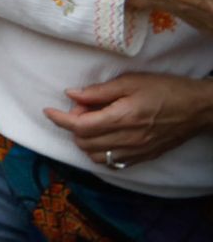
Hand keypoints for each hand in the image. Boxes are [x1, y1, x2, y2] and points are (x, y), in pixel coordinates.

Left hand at [45, 74, 212, 167]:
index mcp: (122, 118)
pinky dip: (100, 151)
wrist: (196, 109)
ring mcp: (136, 152)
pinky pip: (112, 162)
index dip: (60, 119)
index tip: (48, 111)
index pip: (81, 126)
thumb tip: (71, 95)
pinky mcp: (143, 158)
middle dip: (73, 126)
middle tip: (81, 108)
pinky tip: (103, 136)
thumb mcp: (130, 82)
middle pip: (84, 143)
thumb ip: (98, 91)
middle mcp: (128, 140)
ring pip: (96, 157)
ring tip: (92, 121)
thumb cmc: (164, 90)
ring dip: (85, 141)